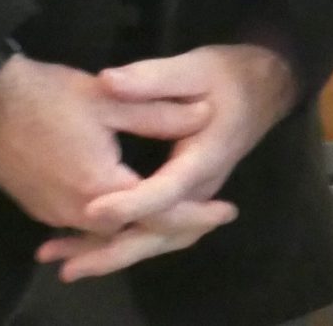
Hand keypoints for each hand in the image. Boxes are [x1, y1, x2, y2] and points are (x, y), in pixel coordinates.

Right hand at [0, 54, 210, 232]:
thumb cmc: (48, 96)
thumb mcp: (110, 97)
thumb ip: (159, 112)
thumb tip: (206, 115)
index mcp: (100, 188)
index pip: (158, 213)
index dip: (195, 213)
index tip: (228, 209)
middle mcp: (77, 212)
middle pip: (136, 231)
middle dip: (175, 226)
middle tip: (212, 216)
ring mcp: (54, 214)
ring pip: (110, 233)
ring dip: (144, 226)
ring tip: (182, 216)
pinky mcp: (41, 209)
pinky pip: (86, 227)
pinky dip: (112, 225)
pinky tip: (129, 216)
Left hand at [34, 43, 301, 280]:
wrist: (263, 87)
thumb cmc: (229, 75)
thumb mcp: (193, 67)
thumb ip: (151, 78)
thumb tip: (107, 82)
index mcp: (206, 156)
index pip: (168, 189)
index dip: (132, 202)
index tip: (94, 209)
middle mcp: (202, 187)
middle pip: (162, 231)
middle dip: (115, 251)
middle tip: (69, 265)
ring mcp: (195, 197)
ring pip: (158, 238)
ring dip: (115, 254)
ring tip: (69, 265)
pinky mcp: (186, 198)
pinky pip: (158, 231)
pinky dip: (125, 243)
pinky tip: (90, 248)